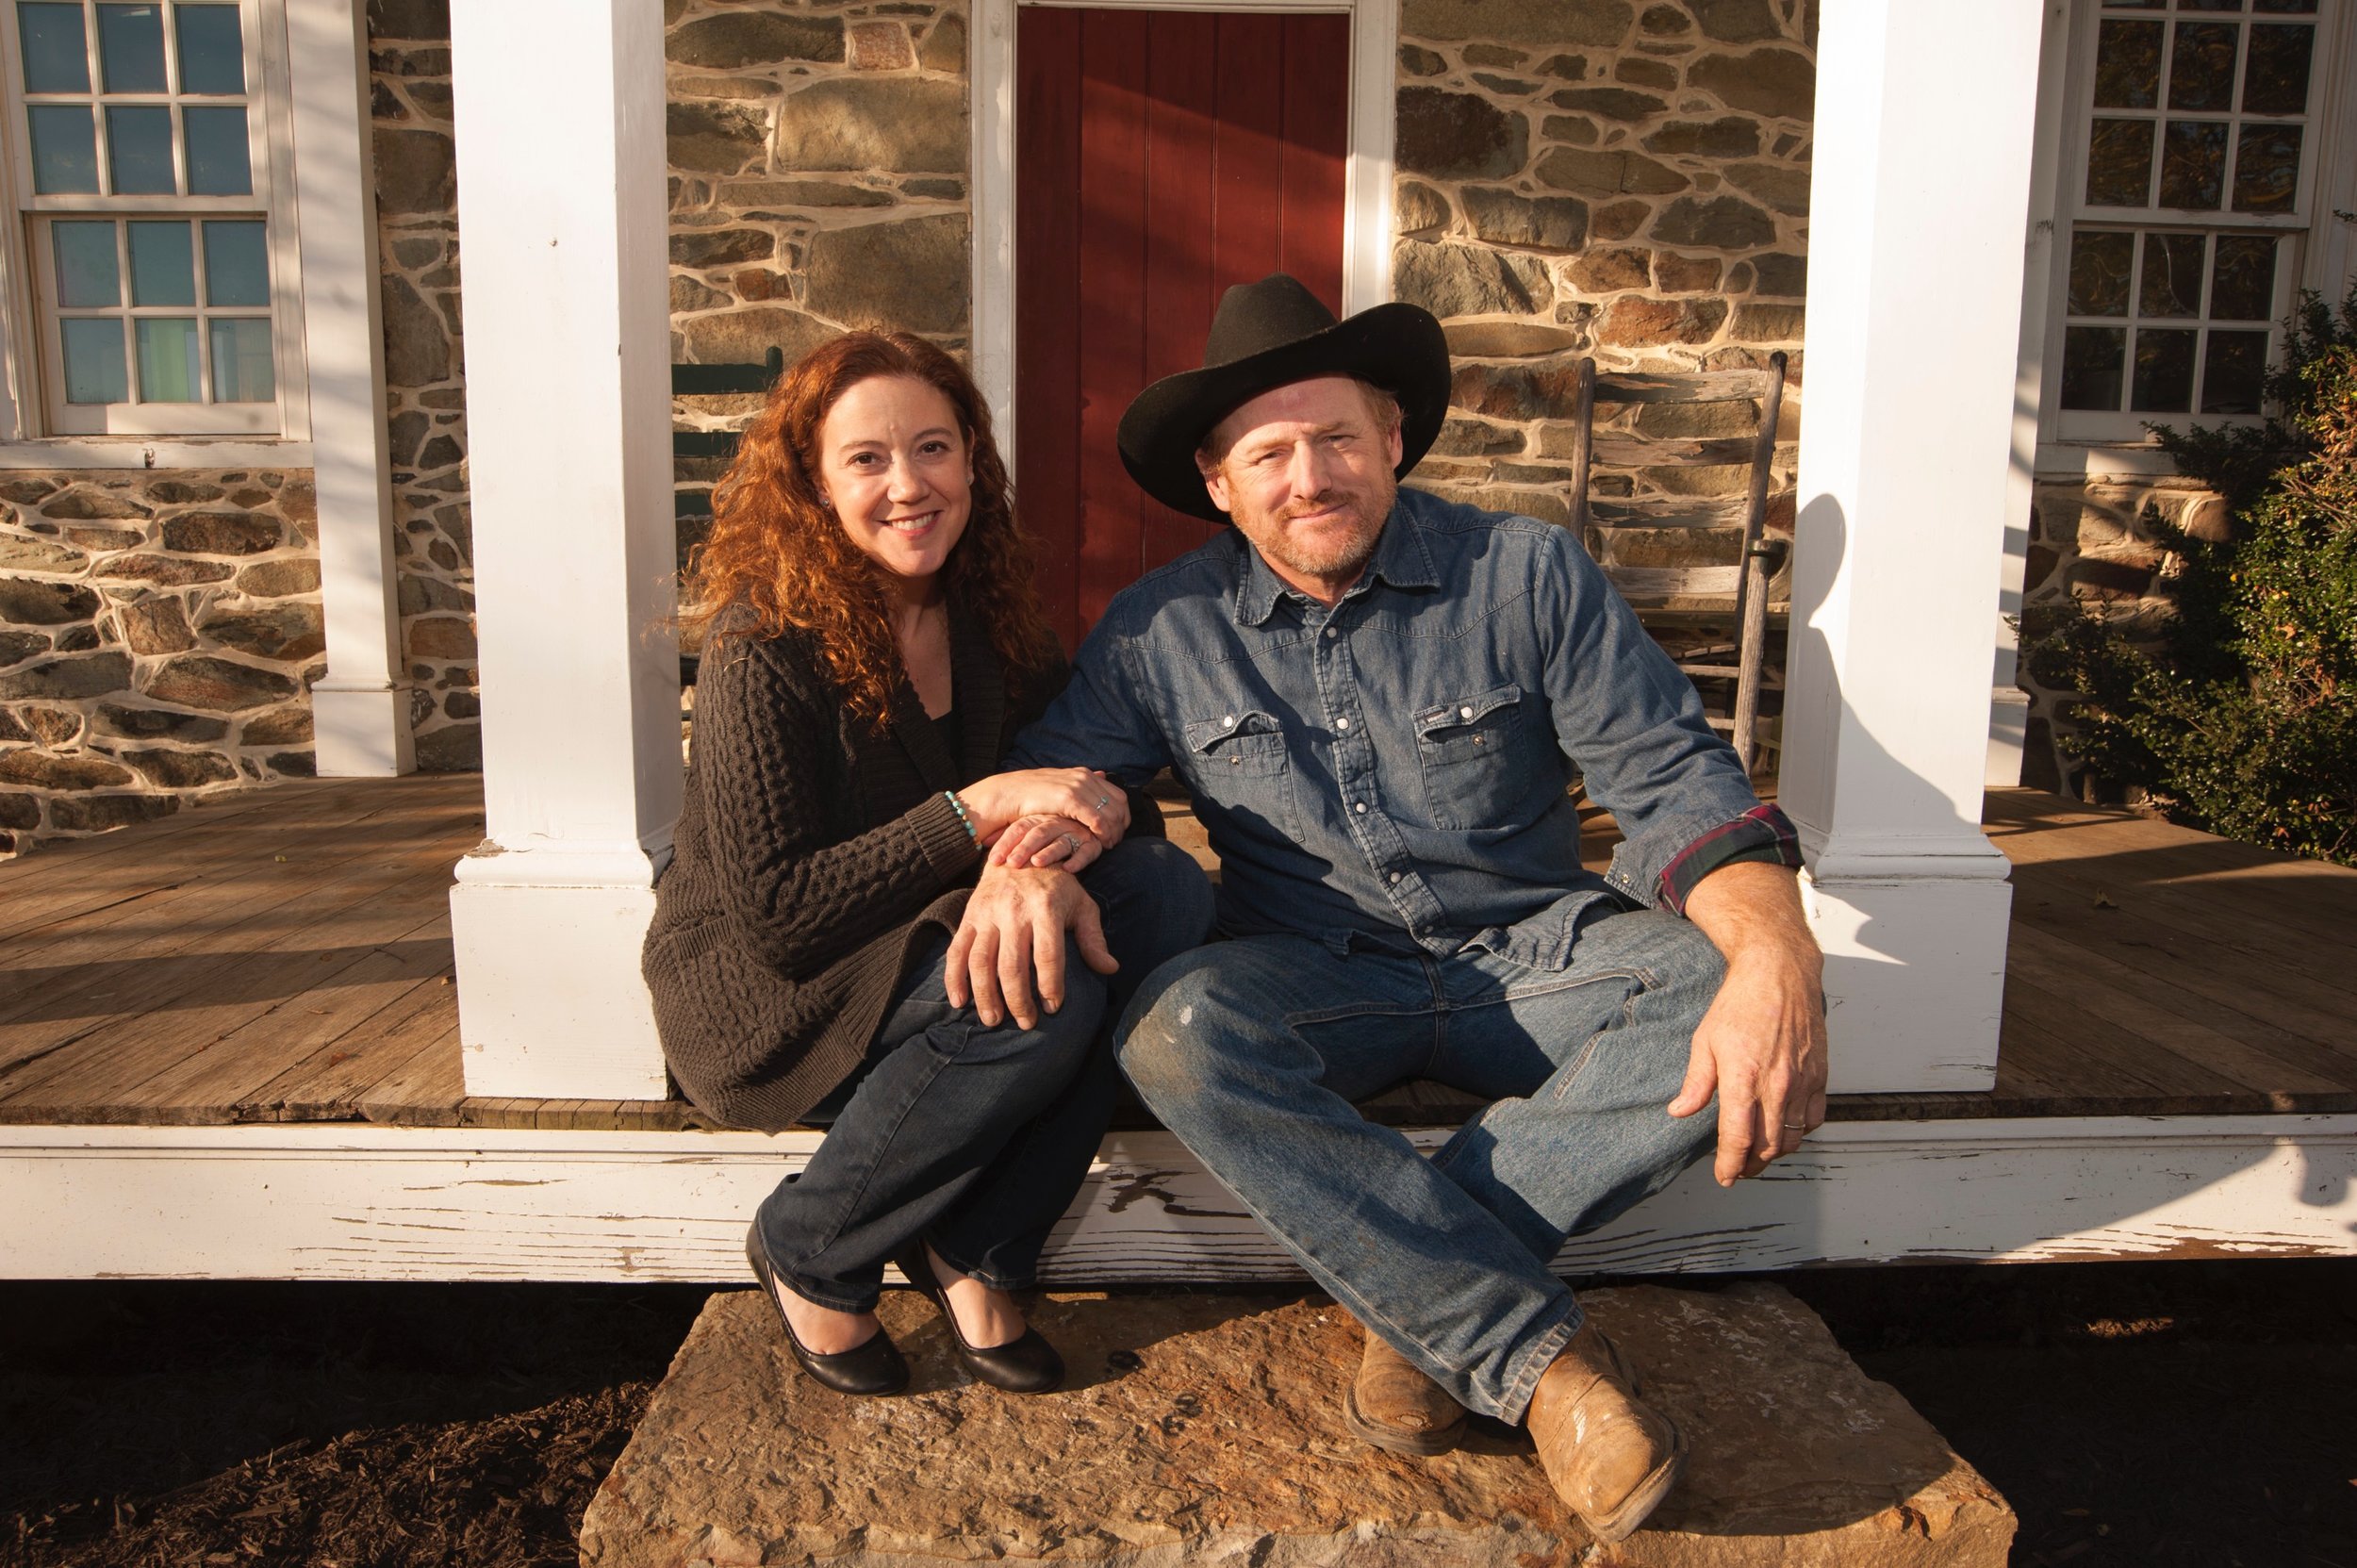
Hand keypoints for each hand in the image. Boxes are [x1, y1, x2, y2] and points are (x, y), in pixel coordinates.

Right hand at [945, 861, 1117, 1029]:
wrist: (1019, 849)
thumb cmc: (1057, 884)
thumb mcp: (1082, 904)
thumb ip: (1094, 938)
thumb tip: (1110, 968)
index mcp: (1046, 907)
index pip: (1048, 955)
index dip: (1050, 986)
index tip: (1053, 1008)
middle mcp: (1013, 910)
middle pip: (1012, 965)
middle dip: (1018, 1000)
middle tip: (1026, 1023)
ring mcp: (987, 914)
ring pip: (981, 961)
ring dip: (985, 995)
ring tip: (993, 1020)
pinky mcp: (968, 917)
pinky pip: (956, 951)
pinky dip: (954, 979)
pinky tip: (958, 1002)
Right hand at [956, 769, 1127, 845]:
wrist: (1006, 794)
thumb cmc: (1030, 797)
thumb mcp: (1059, 787)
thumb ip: (1081, 785)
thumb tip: (1101, 774)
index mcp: (1084, 774)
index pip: (1118, 795)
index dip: (1123, 815)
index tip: (1119, 831)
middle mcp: (1084, 777)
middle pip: (1119, 804)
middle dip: (1121, 825)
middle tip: (1115, 842)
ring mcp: (1078, 786)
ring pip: (1111, 812)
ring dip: (1113, 832)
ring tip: (1107, 845)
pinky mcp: (1070, 799)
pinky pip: (1098, 819)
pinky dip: (1103, 832)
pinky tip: (1099, 843)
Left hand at [989, 813, 1104, 871]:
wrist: (1079, 820)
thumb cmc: (1047, 831)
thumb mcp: (1026, 830)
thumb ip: (1007, 835)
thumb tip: (984, 839)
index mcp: (1037, 819)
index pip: (1018, 829)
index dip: (1005, 844)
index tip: (994, 861)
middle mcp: (1054, 823)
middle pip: (1037, 834)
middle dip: (1024, 849)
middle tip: (1012, 863)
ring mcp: (1073, 832)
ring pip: (1060, 842)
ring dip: (1049, 852)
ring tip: (1037, 862)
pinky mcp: (1090, 842)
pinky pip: (1085, 851)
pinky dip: (1077, 859)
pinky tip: (1067, 869)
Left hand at [1666, 951, 1827, 1184]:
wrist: (1779, 973)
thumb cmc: (1741, 1002)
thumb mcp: (1705, 1040)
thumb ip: (1696, 1083)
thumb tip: (1680, 1111)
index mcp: (1744, 1078)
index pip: (1738, 1138)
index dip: (1730, 1165)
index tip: (1725, 1176)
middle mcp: (1777, 1084)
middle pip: (1767, 1146)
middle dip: (1750, 1166)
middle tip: (1738, 1169)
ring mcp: (1802, 1082)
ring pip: (1792, 1138)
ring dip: (1774, 1154)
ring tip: (1758, 1154)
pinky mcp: (1819, 1076)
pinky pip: (1813, 1119)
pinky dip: (1800, 1133)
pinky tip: (1786, 1130)